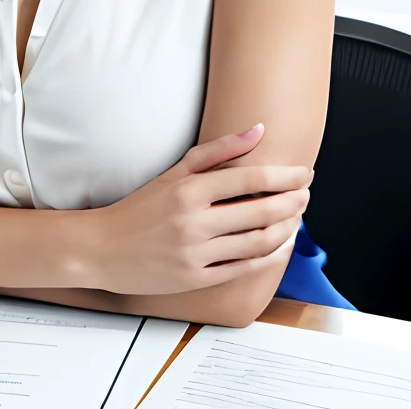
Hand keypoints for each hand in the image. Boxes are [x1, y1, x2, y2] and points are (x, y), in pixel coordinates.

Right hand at [96, 124, 311, 294]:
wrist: (104, 248)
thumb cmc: (141, 207)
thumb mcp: (174, 172)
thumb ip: (218, 151)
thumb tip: (258, 130)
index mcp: (188, 190)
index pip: (249, 179)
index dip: (284, 176)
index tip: (304, 174)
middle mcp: (194, 222)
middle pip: (260, 211)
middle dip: (293, 202)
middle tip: (306, 194)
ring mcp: (196, 253)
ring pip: (257, 243)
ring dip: (286, 229)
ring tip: (296, 217)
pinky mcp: (196, 279)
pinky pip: (244, 269)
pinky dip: (270, 256)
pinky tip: (281, 244)